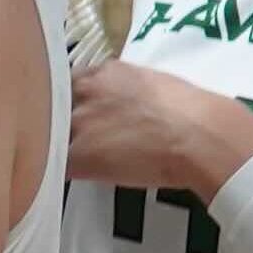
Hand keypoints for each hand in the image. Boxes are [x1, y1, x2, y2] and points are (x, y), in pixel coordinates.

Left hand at [67, 59, 252, 193]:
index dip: (69, 102)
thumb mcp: (153, 84)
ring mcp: (79, 123)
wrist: (201, 136)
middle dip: (58, 121)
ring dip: (54, 147)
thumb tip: (119, 104)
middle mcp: (85, 92)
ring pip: (50, 136)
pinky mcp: (80, 156)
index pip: (68, 83)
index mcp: (104, 72)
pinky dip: (59, 174)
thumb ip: (124, 89)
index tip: (74, 114)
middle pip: (54, 106)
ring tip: (60, 160)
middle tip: (67, 138)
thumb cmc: (192, 111)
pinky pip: (56, 166)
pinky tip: (64, 179)